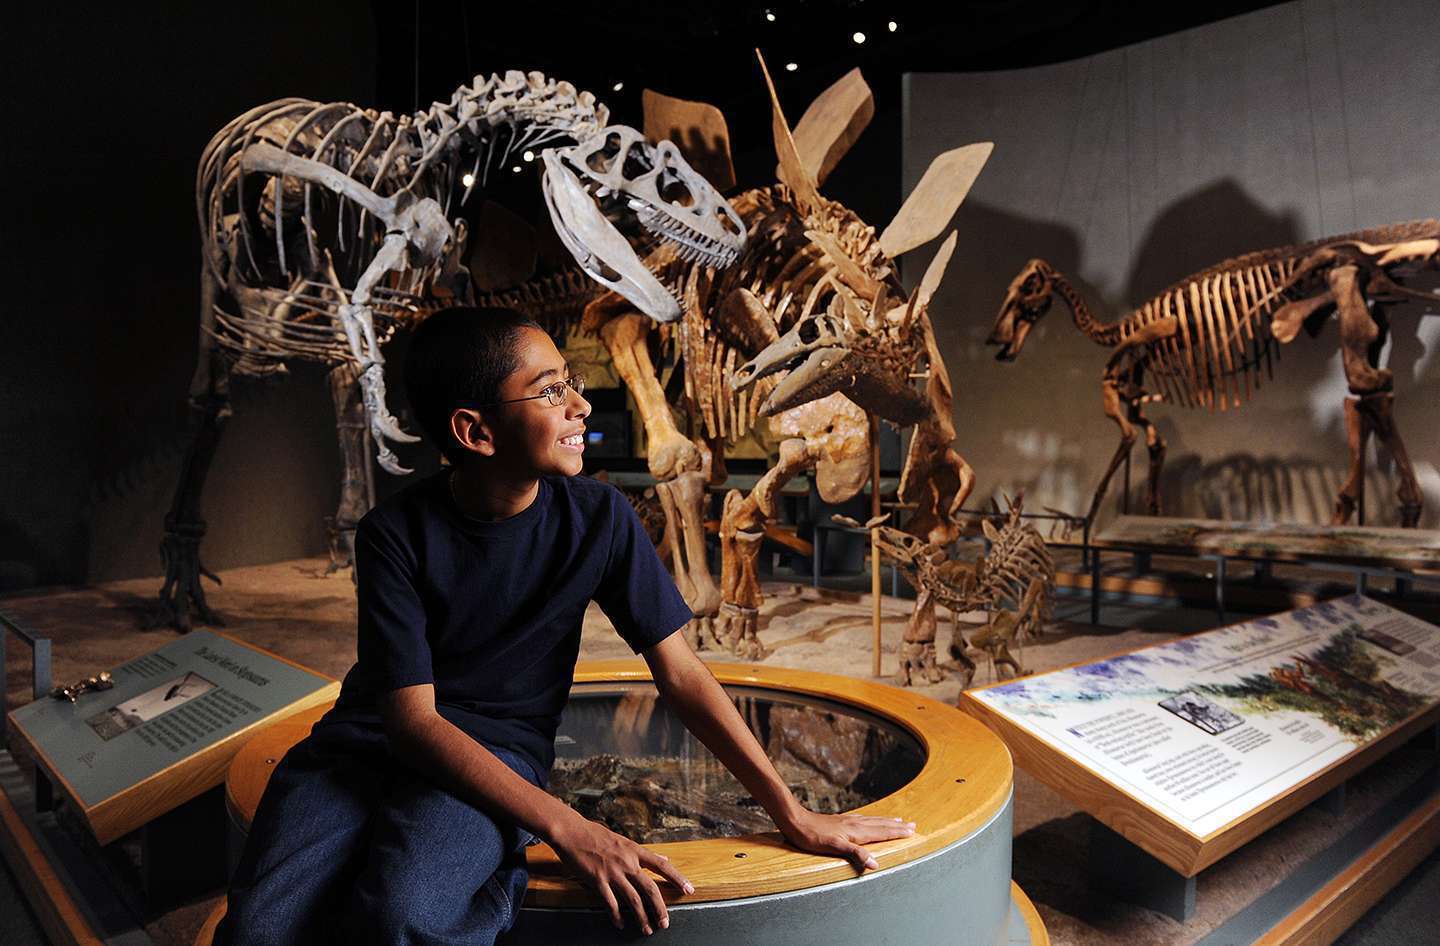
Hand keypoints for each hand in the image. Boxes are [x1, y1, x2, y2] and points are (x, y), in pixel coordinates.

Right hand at [549, 814, 692, 934]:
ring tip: (647, 929)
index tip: (689, 889)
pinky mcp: (598, 881)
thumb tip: (664, 859)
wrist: (573, 832)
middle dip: (659, 908)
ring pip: (632, 899)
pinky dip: (617, 915)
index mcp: (634, 851)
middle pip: (649, 889)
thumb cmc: (596, 835)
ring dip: (641, 917)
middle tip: (665, 923)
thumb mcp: (624, 840)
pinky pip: (610, 903)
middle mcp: (627, 863)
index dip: (677, 878)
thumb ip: (644, 853)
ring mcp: (613, 873)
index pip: (661, 866)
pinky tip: (621, 924)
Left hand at [778, 808, 915, 870]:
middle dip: (897, 826)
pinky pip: (863, 819)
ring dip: (887, 821)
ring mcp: (848, 821)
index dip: (897, 833)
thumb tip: (875, 863)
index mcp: (856, 831)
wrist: (796, 821)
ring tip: (898, 820)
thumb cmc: (812, 836)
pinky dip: (873, 820)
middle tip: (912, 825)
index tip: (912, 831)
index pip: (882, 832)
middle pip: (881, 824)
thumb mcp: (833, 847)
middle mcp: (855, 824)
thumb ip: (855, 854)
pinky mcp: (840, 821)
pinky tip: (870, 820)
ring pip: (873, 821)